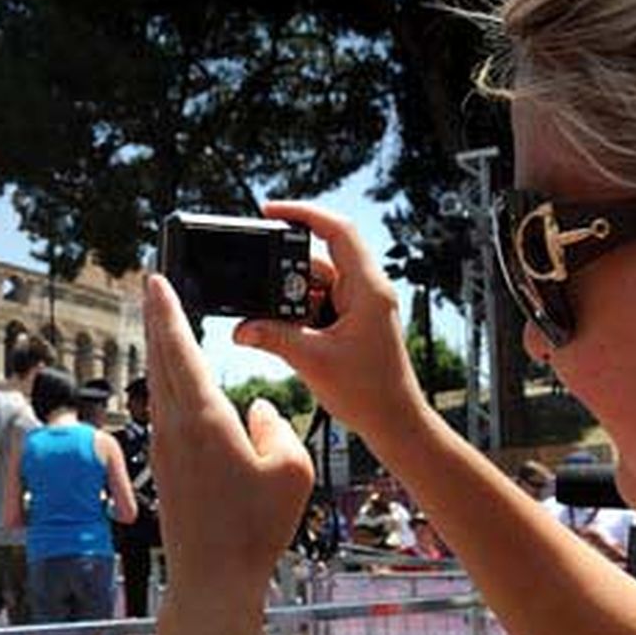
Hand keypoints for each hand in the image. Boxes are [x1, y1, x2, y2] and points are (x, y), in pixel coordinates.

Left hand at [145, 275, 313, 603]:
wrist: (213, 578)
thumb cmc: (254, 529)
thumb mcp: (291, 471)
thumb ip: (276, 429)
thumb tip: (256, 410)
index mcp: (203, 419)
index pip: (181, 349)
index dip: (168, 311)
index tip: (156, 280)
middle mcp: (175, 426)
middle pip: (160, 358)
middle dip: (156, 317)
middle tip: (151, 283)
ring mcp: (166, 446)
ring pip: (159, 382)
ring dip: (159, 347)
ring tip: (160, 318)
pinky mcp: (166, 464)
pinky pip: (164, 407)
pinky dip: (166, 379)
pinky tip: (172, 377)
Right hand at [234, 202, 431, 444]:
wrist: (394, 422)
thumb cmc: (370, 392)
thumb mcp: (312, 361)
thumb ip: (273, 337)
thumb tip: (241, 327)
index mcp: (367, 288)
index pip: (336, 231)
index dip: (302, 214)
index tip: (269, 211)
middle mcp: (366, 291)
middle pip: (317, 260)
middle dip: (285, 274)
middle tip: (260, 291)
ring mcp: (360, 306)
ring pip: (315, 286)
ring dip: (290, 302)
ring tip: (276, 326)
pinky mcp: (353, 323)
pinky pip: (319, 305)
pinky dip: (299, 315)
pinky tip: (287, 335)